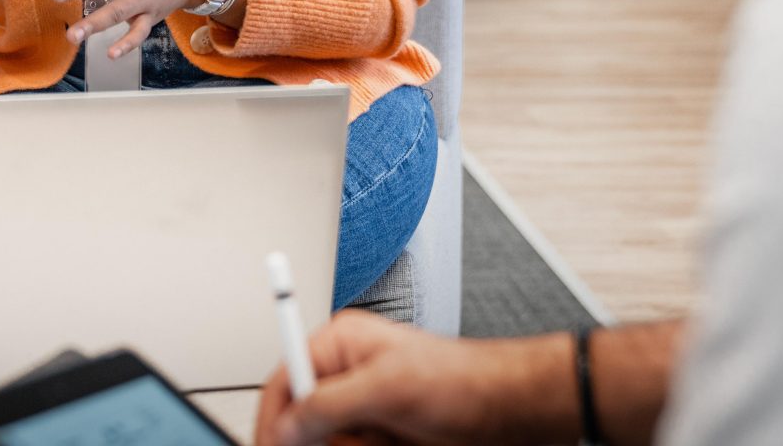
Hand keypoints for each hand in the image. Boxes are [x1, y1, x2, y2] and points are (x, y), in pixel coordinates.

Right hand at [256, 312, 557, 445]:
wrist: (509, 411)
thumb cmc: (462, 381)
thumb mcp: (387, 388)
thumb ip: (327, 405)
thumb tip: (283, 426)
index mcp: (340, 346)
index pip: (284, 381)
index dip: (273, 420)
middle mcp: (346, 379)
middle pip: (304, 425)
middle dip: (324, 442)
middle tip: (362, 441)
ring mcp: (364, 412)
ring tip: (391, 440)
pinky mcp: (380, 439)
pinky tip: (398, 445)